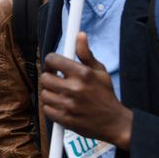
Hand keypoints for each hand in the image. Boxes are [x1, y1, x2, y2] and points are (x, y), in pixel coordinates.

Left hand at [40, 32, 132, 149]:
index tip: (54, 65)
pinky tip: (61, 105)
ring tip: (60, 93)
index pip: (53, 60)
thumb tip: (79, 35)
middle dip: (49, 77)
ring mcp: (68, 105)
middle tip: (57, 79)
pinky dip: (51, 107)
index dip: (51, 61)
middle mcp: (74, 88)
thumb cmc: (106, 95)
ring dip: (50, 93)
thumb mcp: (100, 71)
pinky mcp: (64, 119)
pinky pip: (46, 109)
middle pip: (45, 77)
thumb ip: (86, 54)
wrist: (114, 123)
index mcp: (82, 74)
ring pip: (44, 94)